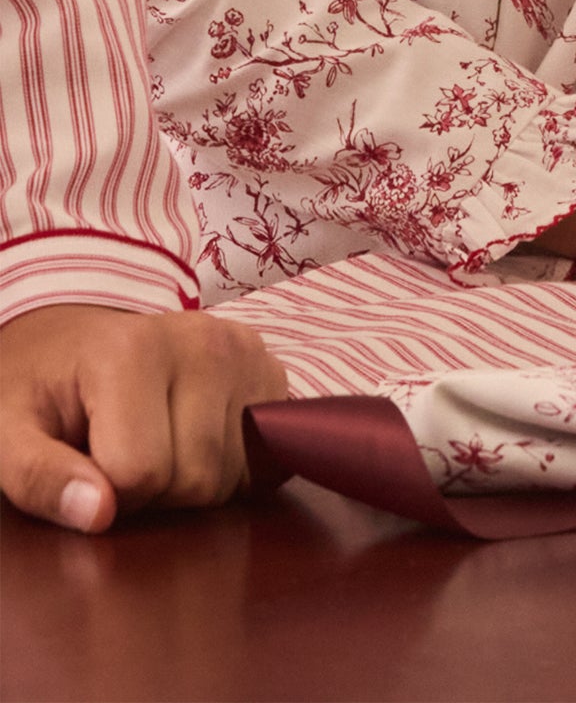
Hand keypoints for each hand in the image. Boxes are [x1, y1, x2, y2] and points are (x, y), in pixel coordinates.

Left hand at [0, 304, 286, 531]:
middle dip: (155, 494)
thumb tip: (100, 514)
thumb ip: (38, 477)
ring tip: (159, 448)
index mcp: (133, 350)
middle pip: (196, 479)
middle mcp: (204, 340)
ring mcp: (246, 352)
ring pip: (233, 476)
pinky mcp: (271, 369)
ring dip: (193, 484)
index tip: (88, 467)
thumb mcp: (7, 433)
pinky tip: (195, 443)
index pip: (141, 475)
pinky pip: (264, 460)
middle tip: (122, 460)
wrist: (77, 343)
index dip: (107, 496)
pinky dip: (230, 470)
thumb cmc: (42, 392)